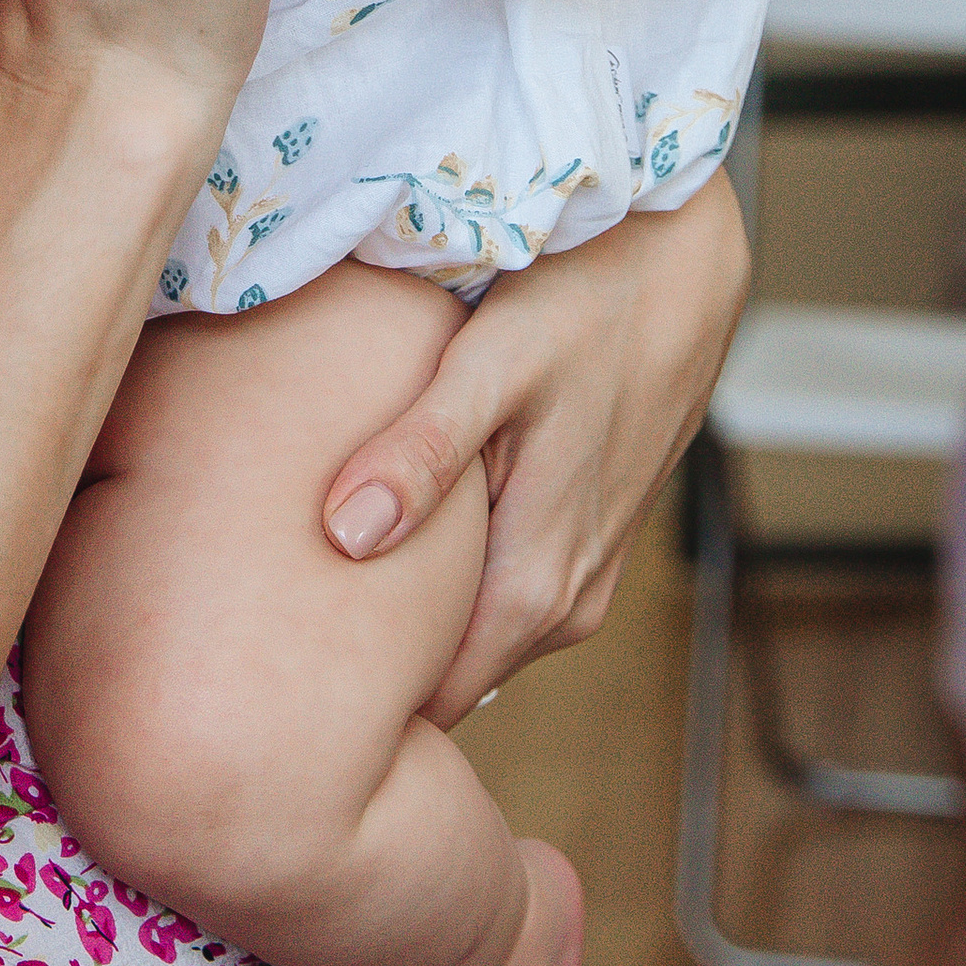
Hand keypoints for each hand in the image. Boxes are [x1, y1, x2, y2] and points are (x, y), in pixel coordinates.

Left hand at [318, 175, 749, 721]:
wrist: (682, 265)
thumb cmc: (582, 302)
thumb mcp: (490, 366)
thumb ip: (421, 454)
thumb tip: (344, 538)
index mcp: (537, 585)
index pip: (435, 699)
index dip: (361, 696)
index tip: (286, 667)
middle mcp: (568, 602)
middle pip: (454, 672)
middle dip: (378, 658)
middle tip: (283, 618)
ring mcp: (585, 575)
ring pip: (480, 631)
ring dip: (416, 612)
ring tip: (323, 575)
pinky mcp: (588, 541)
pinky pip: (508, 592)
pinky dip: (456, 575)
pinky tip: (404, 523)